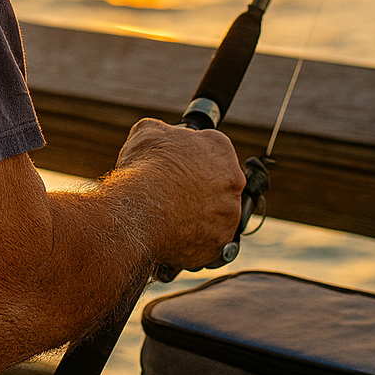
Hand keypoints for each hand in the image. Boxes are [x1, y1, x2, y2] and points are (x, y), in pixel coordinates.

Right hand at [113, 118, 244, 272]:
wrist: (141, 210)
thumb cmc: (145, 169)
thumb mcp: (147, 132)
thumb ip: (163, 131)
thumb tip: (160, 134)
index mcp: (220, 148)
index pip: (213, 151)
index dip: (193, 160)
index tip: (181, 168)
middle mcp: (234, 180)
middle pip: (219, 185)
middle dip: (200, 190)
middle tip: (176, 195)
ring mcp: (230, 214)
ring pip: (217, 216)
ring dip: (200, 218)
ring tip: (173, 220)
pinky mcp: (222, 243)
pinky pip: (211, 243)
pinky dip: (196, 243)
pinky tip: (175, 238)